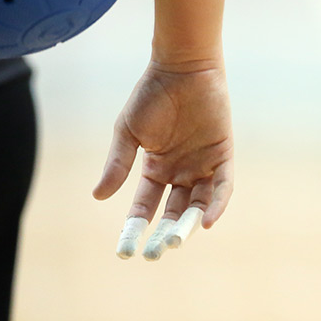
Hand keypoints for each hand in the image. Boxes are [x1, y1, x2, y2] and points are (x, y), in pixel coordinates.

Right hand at [93, 59, 232, 259]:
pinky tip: (206, 222)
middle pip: (174, 211)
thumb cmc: (151, 94)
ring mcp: (203, 164)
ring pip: (198, 203)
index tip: (123, 250)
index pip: (145, 205)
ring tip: (174, 241)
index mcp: (157, 168)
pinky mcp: (222, 154)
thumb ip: (118, 164)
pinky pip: (222, 186)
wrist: (182, 67)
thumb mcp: (129, 132)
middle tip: (153, 253)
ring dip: (189, 224)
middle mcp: (181, 171)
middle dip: (163, 233)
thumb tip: (98, 196)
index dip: (135, 226)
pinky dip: (217, 204)